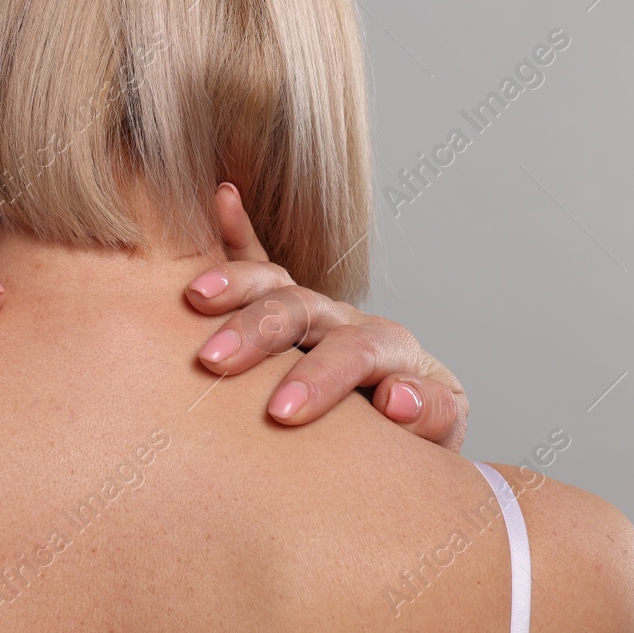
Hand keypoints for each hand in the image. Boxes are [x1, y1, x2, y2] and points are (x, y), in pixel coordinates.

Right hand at [187, 183, 468, 449]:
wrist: (401, 418)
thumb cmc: (412, 434)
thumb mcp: (437, 436)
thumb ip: (432, 416)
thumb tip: (396, 396)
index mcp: (390, 349)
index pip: (357, 351)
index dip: (321, 377)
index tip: (284, 412)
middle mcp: (346, 320)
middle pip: (305, 308)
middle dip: (259, 330)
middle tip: (216, 361)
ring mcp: (311, 309)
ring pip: (273, 283)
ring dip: (235, 285)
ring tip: (196, 296)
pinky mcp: (279, 307)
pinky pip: (257, 258)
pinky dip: (238, 228)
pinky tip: (223, 196)